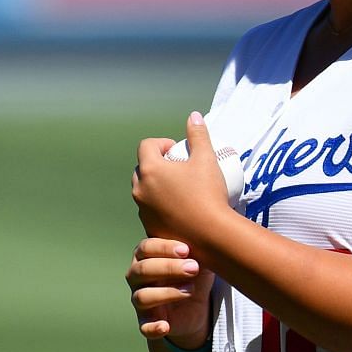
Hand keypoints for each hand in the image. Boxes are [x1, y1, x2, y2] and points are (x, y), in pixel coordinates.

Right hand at [125, 237, 215, 347]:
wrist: (195, 305)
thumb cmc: (193, 273)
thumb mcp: (199, 258)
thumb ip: (199, 248)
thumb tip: (211, 238)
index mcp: (145, 256)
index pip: (146, 248)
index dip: (164, 248)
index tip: (186, 250)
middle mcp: (137, 277)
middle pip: (142, 270)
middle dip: (169, 267)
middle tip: (194, 268)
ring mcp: (139, 300)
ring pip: (142, 297)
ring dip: (167, 293)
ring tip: (191, 290)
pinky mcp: (147, 321)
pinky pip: (144, 327)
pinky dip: (153, 328)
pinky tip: (165, 326)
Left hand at [131, 112, 229, 243]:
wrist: (211, 235)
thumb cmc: (208, 194)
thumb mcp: (207, 159)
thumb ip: (199, 135)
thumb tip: (194, 116)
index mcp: (150, 170)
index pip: (146, 145)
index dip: (161, 143)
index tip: (177, 150)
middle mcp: (140, 189)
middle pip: (142, 168)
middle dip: (157, 164)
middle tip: (178, 168)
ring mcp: (143, 210)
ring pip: (144, 191)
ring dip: (157, 185)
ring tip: (180, 189)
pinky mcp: (150, 227)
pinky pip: (150, 210)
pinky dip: (160, 205)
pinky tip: (180, 209)